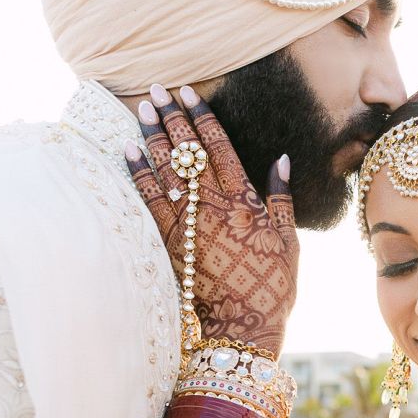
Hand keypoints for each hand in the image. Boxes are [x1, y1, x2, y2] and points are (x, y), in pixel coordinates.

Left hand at [126, 83, 297, 356]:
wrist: (242, 327)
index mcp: (245, 201)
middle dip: (172, 118)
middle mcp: (213, 206)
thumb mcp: (288, 241)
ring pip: (166, 170)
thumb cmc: (271, 286)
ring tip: (142, 110)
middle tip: (157, 90)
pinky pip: (149, 200)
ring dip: (152, 137)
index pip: (219, 147)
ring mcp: (189, 223)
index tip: (188, 94)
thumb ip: (281, 198)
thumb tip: (280, 159)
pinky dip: (138, 173)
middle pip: (188, 151)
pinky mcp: (170, 242)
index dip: (202, 117)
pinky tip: (128, 151)